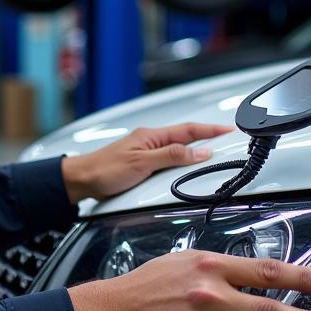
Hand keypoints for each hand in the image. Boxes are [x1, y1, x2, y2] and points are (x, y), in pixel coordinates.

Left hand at [61, 123, 232, 202]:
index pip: (188, 130)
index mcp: (152, 136)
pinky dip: (179, 162)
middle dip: (206, 139)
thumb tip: (199, 152)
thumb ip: (171, 156)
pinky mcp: (141, 164)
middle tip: (226, 142)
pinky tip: (183, 168)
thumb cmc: (104, 169)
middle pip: (184, 138)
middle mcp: (150, 141)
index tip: (228, 130)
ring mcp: (145, 152)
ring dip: (193, 151)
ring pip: (176, 150)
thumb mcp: (142, 163)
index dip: (210, 130)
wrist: (81, 180)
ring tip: (211, 154)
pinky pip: (166, 160)